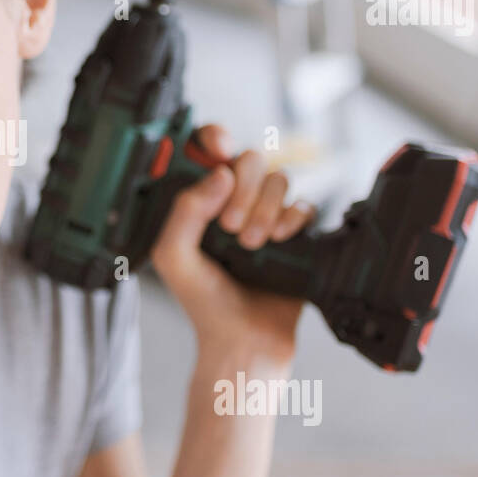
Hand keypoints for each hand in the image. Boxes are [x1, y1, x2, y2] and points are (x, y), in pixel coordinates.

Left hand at [149, 124, 315, 368]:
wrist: (242, 340)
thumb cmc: (203, 302)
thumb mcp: (173, 256)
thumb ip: (185, 211)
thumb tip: (219, 174)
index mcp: (199, 201)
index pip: (207, 150)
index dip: (215, 136)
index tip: (219, 146)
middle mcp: (232, 202)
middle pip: (250, 159)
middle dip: (243, 189)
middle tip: (229, 227)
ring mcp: (265, 214)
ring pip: (279, 178)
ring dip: (265, 210)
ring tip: (250, 245)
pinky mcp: (295, 232)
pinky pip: (304, 204)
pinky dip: (292, 219)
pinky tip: (278, 242)